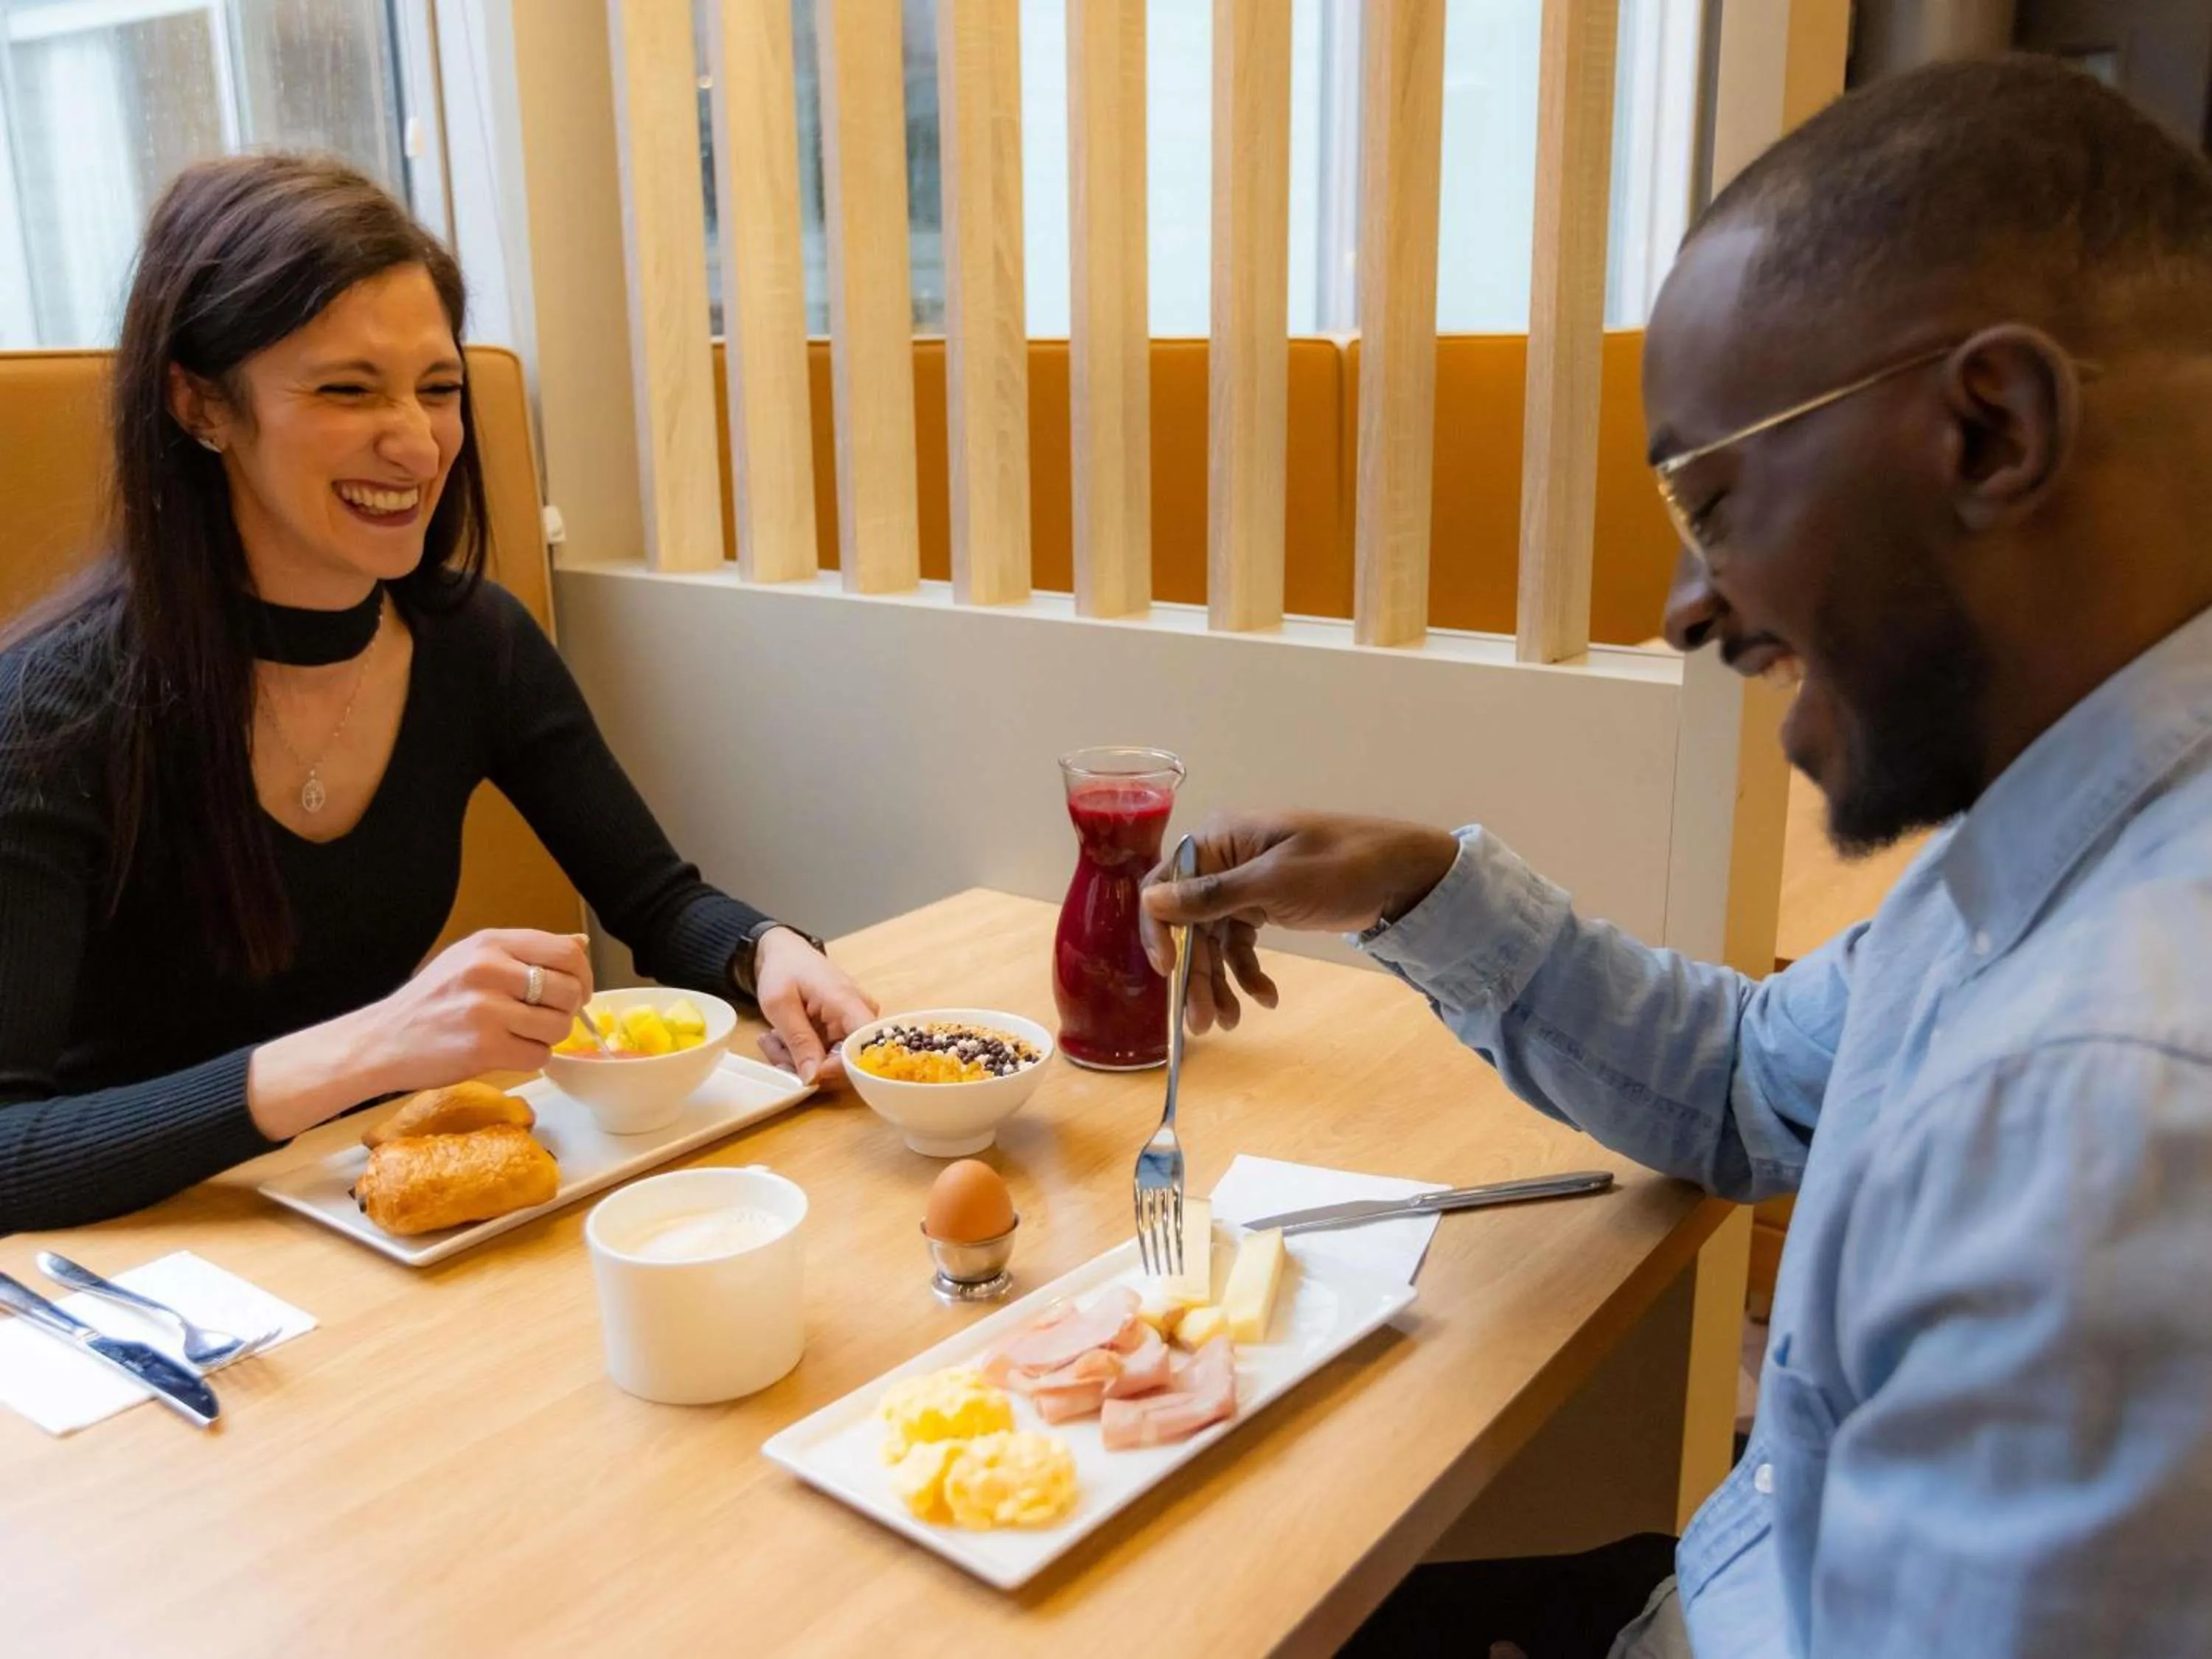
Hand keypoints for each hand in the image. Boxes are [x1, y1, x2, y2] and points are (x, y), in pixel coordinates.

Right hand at [360, 928, 591, 1093]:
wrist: (383, 1040)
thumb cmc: (433, 1000)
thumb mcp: (474, 958)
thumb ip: (526, 952)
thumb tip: (580, 944)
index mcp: (491, 943)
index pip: (565, 952)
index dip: (582, 975)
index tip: (577, 991)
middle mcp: (490, 970)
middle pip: (568, 991)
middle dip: (567, 1010)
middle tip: (546, 1017)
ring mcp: (486, 1009)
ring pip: (559, 1026)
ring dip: (549, 1037)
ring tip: (522, 1034)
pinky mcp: (484, 1048)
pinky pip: (539, 1056)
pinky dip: (532, 1058)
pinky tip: (508, 1051)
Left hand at [749, 928, 878, 1084]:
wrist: (786, 953)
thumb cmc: (784, 969)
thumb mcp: (780, 1005)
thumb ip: (799, 1041)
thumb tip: (813, 1079)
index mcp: (848, 1003)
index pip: (865, 1048)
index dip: (840, 1069)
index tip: (807, 1074)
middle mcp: (860, 1017)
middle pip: (847, 1063)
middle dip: (806, 1066)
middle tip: (773, 1048)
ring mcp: (852, 1026)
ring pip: (831, 1065)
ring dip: (796, 1060)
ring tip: (771, 1039)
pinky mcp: (843, 1034)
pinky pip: (825, 1057)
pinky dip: (799, 1054)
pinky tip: (779, 1038)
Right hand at [1139, 812, 1459, 1033]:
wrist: (1403, 875)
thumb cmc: (1341, 866)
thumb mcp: (1274, 882)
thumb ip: (1211, 894)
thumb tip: (1149, 899)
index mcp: (1219, 841)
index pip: (1166, 885)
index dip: (1161, 930)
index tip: (1168, 972)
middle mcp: (1223, 862)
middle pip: (1190, 923)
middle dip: (1196, 974)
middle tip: (1202, 1022)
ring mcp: (1244, 887)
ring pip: (1214, 941)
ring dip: (1219, 983)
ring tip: (1231, 1022)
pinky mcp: (1265, 908)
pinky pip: (1241, 946)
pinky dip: (1249, 974)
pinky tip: (1266, 998)